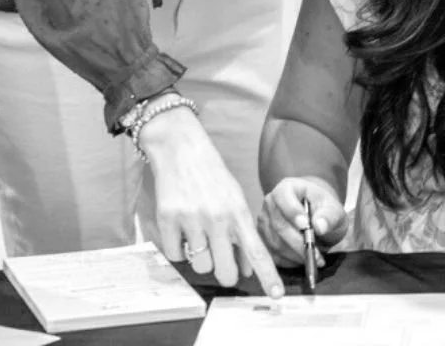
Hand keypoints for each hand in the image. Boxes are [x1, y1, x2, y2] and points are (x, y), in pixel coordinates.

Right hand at [136, 105, 285, 298]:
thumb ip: (242, 234)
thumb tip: (247, 269)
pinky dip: (179, 249)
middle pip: (225, 271)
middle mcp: (217, 218)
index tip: (276, 295)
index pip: (257, 251)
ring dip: (200, 259)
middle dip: (225, 274)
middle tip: (222, 264)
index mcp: (238, 212)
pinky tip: (183, 231)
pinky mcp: (168, 218)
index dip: (267, 276)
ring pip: (200, 266)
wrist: (181, 148)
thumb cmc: (212, 176)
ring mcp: (192, 219)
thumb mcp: (235, 200)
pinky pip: (176, 255)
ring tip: (199, 237)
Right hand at [258, 176, 347, 267]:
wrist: (315, 217)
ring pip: (275, 242)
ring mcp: (264, 221)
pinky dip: (289, 261)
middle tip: (316, 255)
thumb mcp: (333, 209)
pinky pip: (272, 254)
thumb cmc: (323, 210)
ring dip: (295, 255)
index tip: (306, 226)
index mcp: (286, 188)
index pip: (283, 197)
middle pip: (279, 225)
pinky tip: (302, 260)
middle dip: (298, 243)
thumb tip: (320, 226)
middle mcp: (270, 203)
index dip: (292, 212)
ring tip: (314, 259)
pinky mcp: (262, 239)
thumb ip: (329, 216)